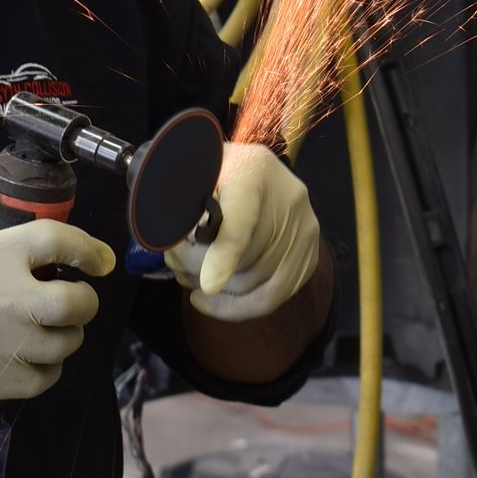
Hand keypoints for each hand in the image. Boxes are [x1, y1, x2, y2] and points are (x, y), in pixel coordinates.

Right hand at [0, 212, 116, 403]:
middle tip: (77, 298)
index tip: (99, 259)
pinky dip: (46, 369)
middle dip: (85, 300)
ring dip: (65, 336)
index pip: (58, 242)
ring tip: (49, 330)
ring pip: (64, 346)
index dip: (89, 248)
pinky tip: (32, 358)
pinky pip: (42, 381)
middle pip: (75, 303)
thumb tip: (38, 227)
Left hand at [164, 141, 319, 320]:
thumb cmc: (212, 171)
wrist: (250, 170)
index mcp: (252, 170)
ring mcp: (304, 229)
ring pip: (255, 282)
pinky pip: (274, 297)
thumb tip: (168, 240)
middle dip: (201, 270)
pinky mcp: (307, 256)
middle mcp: (289, 199)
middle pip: (246, 259)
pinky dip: (238, 307)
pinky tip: (211, 300)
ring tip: (190, 276)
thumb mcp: (191, 173)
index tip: (209, 284)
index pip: (242, 219)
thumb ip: (179, 202)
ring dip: (216, 289)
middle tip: (174, 263)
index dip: (226, 254)